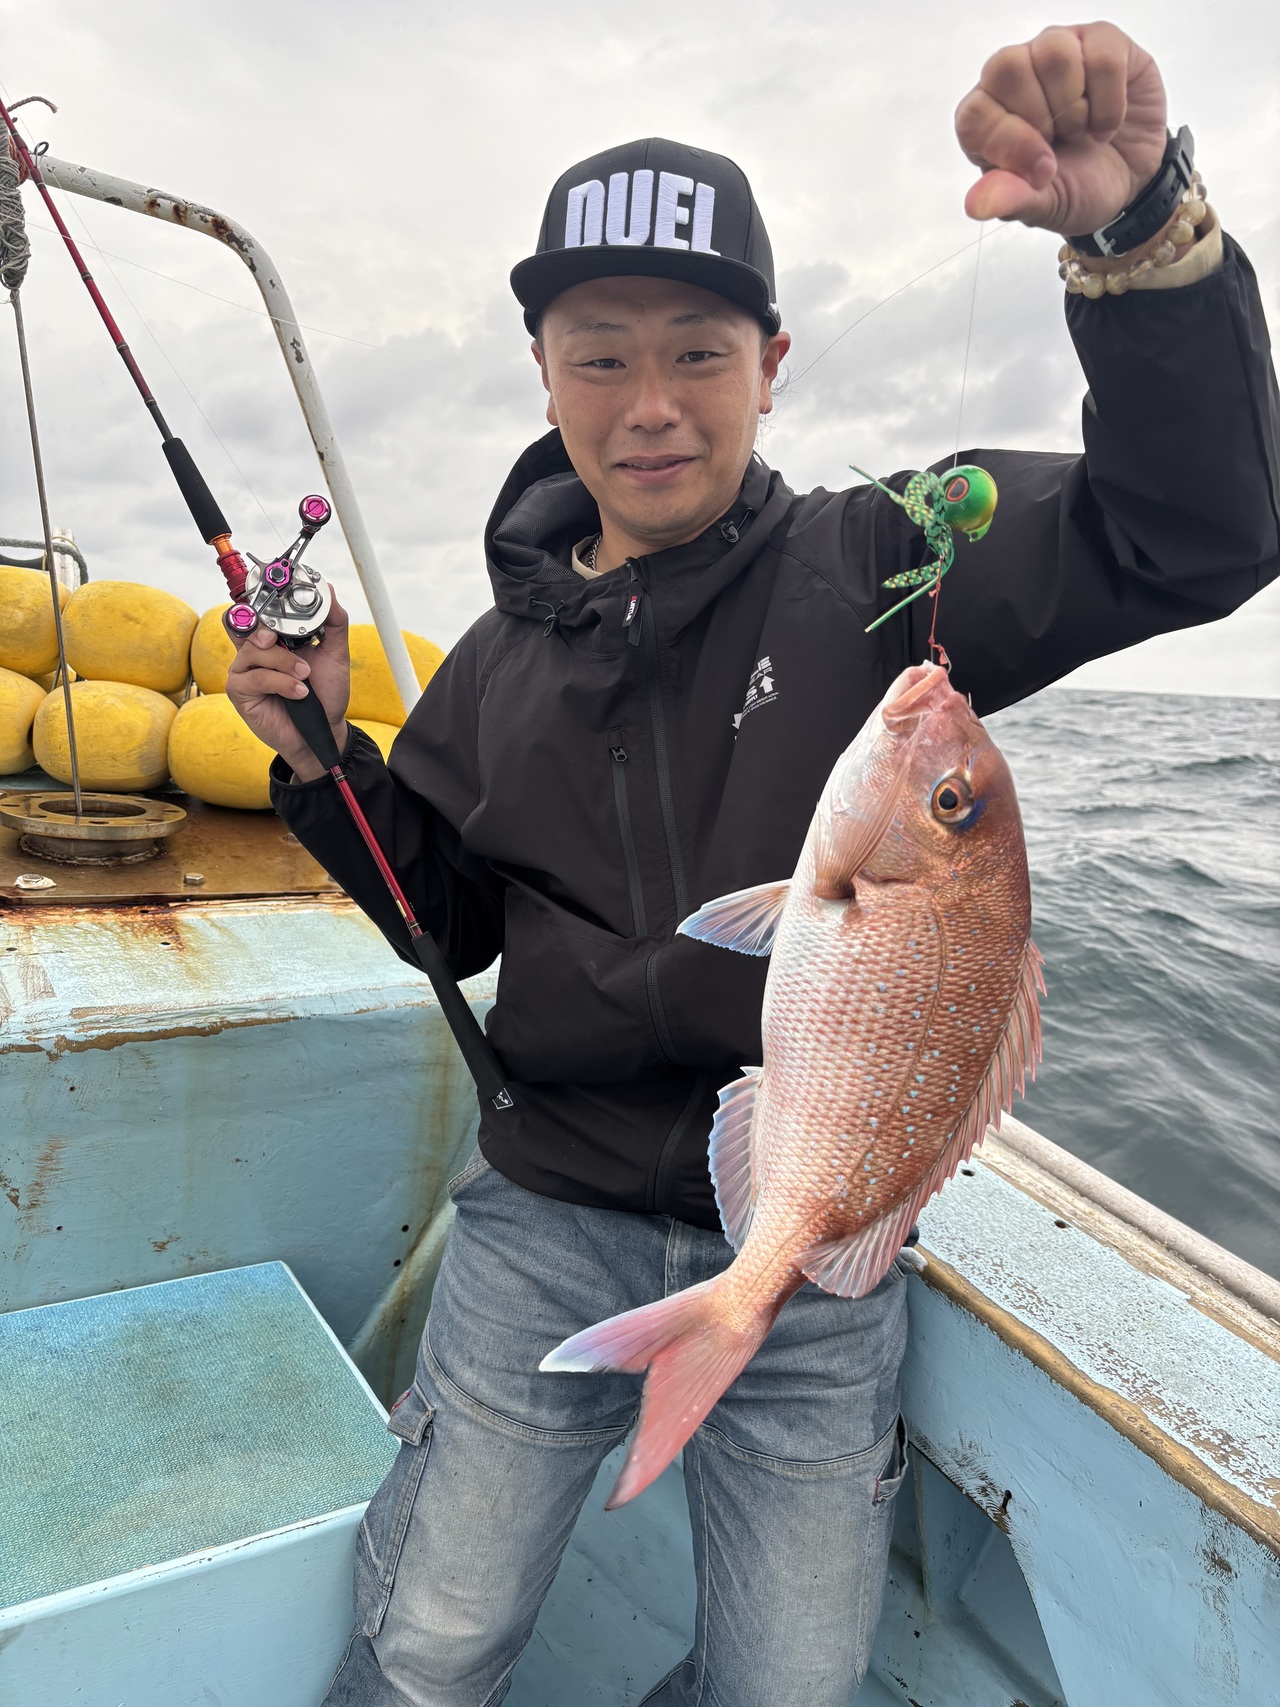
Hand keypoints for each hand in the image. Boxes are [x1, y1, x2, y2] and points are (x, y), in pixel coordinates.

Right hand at [225, 587, 350, 782]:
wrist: (324, 729)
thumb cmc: (324, 694)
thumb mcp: (335, 654)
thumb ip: (333, 622)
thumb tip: (329, 590)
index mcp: (274, 637)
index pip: (259, 610)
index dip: (265, 599)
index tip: (279, 591)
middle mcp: (255, 649)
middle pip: (247, 623)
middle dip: (266, 627)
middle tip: (279, 637)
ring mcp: (245, 669)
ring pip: (254, 650)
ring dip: (284, 662)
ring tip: (304, 676)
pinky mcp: (240, 691)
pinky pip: (254, 677)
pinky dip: (280, 682)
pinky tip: (298, 693)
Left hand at [955, 23, 1166, 235]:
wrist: (1132, 183)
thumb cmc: (1078, 187)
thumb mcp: (1044, 207)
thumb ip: (1012, 200)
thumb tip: (977, 206)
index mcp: (988, 116)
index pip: (974, 113)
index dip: (1007, 143)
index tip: (1041, 171)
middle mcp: (1016, 74)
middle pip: (1006, 68)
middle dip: (1041, 118)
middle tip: (1060, 142)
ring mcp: (1059, 50)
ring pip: (1053, 53)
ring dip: (1075, 108)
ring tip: (1083, 131)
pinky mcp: (1103, 42)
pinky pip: (1103, 58)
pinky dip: (1110, 104)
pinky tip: (1107, 123)